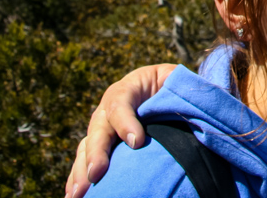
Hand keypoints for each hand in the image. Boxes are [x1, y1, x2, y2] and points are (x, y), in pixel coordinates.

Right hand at [65, 64, 176, 197]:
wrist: (158, 88)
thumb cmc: (171, 85)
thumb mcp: (175, 80)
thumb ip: (180, 89)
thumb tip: (193, 104)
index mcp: (128, 89)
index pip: (121, 103)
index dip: (126, 122)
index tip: (137, 142)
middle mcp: (108, 108)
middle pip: (99, 129)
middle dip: (97, 153)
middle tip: (97, 174)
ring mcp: (101, 127)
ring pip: (86, 147)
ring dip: (81, 171)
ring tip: (78, 193)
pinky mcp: (98, 145)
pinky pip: (83, 161)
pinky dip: (76, 177)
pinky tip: (74, 194)